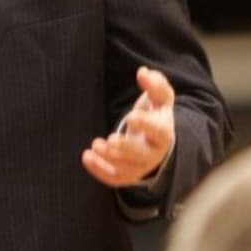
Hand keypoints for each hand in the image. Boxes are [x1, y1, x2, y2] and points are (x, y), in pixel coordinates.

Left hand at [82, 66, 175, 187]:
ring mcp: (140, 167)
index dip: (146, 125)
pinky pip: (114, 178)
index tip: (131, 117)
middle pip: (141, 155)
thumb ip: (155, 83)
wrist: (157, 142)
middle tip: (110, 140)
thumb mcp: (160, 99)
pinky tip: (86, 156)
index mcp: (164, 133)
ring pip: (126, 169)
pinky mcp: (127, 175)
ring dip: (108, 159)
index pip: (159, 132)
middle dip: (125, 148)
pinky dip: (99, 171)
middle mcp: (154, 154)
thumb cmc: (156, 115)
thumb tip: (143, 72)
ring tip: (95, 145)